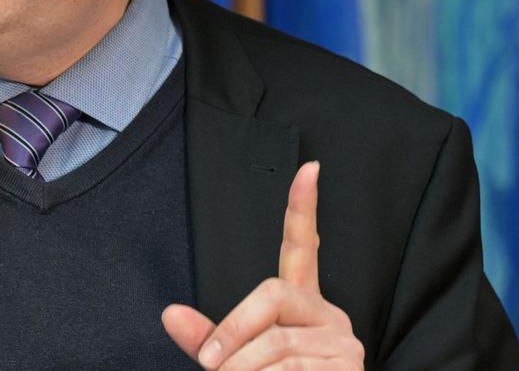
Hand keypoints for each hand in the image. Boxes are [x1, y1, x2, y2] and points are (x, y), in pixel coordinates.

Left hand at [161, 161, 364, 368]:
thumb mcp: (234, 362)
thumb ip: (209, 339)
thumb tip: (169, 313)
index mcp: (301, 306)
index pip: (303, 247)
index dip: (303, 208)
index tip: (309, 168)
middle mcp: (329, 316)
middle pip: (272, 293)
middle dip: (233, 330)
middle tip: (211, 366)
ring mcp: (344, 343)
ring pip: (278, 344)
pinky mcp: (349, 369)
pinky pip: (294, 369)